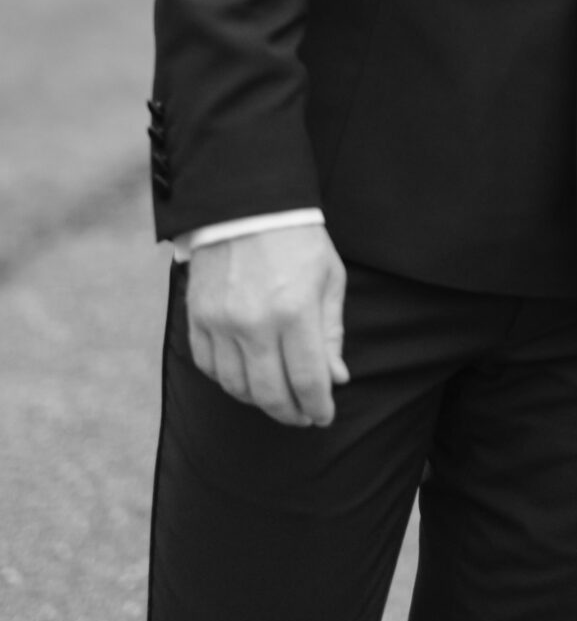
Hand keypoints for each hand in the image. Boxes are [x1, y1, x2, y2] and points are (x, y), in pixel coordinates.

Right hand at [186, 224, 348, 427]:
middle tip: (302, 415)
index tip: (323, 416)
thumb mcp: (329, 279)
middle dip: (290, 413)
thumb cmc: (298, 240)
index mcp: (295, 311)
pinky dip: (228, 380)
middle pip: (270, 393)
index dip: (317, 407)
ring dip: (259, 400)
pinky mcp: (197, 317)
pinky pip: (209, 366)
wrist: (248, 204)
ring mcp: (221, 321)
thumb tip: (335, 379)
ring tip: (277, 397)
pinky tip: (245, 376)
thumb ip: (331, 333)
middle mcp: (254, 322)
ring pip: (236, 386)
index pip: (307, 380)